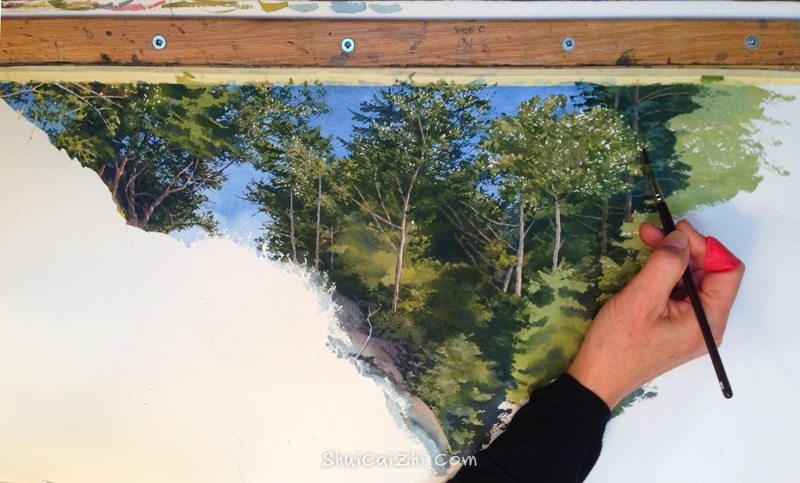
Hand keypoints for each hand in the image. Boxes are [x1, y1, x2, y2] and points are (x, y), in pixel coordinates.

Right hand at [568, 220, 744, 408]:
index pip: (726, 270)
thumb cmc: (618, 344)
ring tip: (647, 240)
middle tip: (652, 232)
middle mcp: (707, 323)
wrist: (597, 379)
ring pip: (693, 280)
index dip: (704, 246)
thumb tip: (680, 238)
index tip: (674, 231)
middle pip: (710, 273)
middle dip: (684, 248)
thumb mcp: (641, 299)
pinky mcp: (675, 326)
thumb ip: (665, 265)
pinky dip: (665, 274)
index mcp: (708, 320)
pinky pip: (679, 292)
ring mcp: (691, 326)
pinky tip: (646, 266)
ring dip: (672, 258)